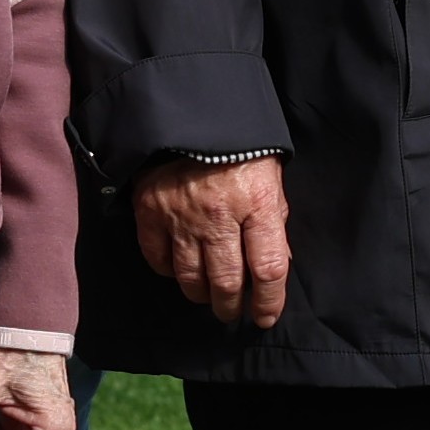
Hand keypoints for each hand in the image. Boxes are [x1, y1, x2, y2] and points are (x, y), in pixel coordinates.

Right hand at [135, 155, 293, 328]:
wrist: (192, 113)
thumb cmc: (241, 148)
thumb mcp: (271, 178)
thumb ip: (273, 221)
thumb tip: (278, 263)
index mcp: (258, 203)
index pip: (268, 268)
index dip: (269, 301)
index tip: (265, 316)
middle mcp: (219, 215)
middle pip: (227, 282)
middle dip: (232, 306)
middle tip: (233, 311)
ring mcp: (181, 216)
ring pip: (191, 279)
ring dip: (203, 296)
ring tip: (209, 296)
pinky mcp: (150, 212)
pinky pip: (159, 261)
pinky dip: (171, 273)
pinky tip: (181, 270)